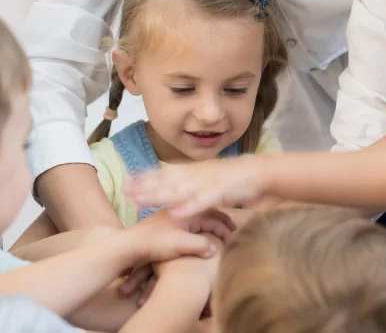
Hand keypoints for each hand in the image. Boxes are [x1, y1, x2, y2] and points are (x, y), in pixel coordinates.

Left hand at [125, 157, 264, 217]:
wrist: (261, 173)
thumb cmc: (235, 178)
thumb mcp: (209, 177)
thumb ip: (193, 180)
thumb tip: (177, 188)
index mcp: (194, 171)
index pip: (165, 173)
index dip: (145, 177)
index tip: (126, 182)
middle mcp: (196, 175)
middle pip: (166, 182)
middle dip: (144, 187)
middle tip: (124, 193)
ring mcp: (207, 183)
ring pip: (178, 190)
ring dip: (158, 195)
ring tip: (140, 201)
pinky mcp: (219, 193)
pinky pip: (200, 202)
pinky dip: (188, 208)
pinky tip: (174, 214)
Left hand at [125, 208, 235, 261]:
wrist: (129, 246)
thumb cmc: (155, 243)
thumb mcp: (180, 244)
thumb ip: (200, 245)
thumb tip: (214, 249)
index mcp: (184, 212)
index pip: (211, 215)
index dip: (224, 226)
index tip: (233, 235)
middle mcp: (178, 209)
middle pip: (205, 211)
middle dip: (220, 220)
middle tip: (231, 230)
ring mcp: (170, 215)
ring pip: (196, 214)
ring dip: (209, 221)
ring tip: (218, 230)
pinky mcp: (164, 224)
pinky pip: (187, 220)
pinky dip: (198, 225)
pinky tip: (199, 232)